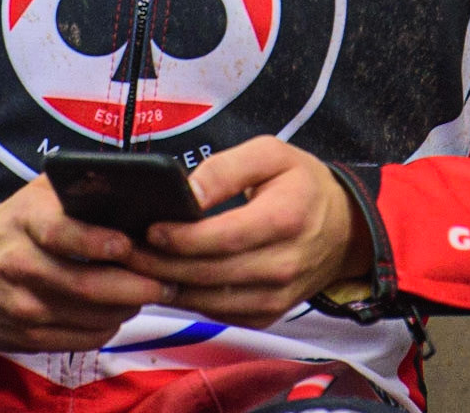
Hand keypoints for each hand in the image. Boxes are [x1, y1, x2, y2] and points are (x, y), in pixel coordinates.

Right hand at [0, 175, 179, 353]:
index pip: (61, 233)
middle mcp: (21, 265)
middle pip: (84, 285)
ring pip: (87, 316)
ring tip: (149, 294)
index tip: (128, 244)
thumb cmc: (9, 226)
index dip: (97, 241)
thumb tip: (129, 181)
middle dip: (133, 286)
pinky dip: (105, 328)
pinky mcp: (24, 336)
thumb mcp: (34, 194)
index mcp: (24, 222)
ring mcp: (21, 306)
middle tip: (164, 280)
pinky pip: (77, 338)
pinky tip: (118, 313)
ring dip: (125, 308)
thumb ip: (75, 187)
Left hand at [122, 136, 372, 329]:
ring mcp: (275, 297)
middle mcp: (281, 266)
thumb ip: (227, 168)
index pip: (224, 238)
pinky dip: (186, 299)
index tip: (149, 228)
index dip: (182, 238)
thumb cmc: (303, 185)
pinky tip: (163, 280)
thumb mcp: (271, 155)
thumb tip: (187, 191)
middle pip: (209, 273)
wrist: (346, 230)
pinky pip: (217, 313)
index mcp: (284, 220)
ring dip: (167, 285)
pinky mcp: (266, 314)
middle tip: (124, 250)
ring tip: (133, 266)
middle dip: (161, 264)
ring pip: (208, 300)